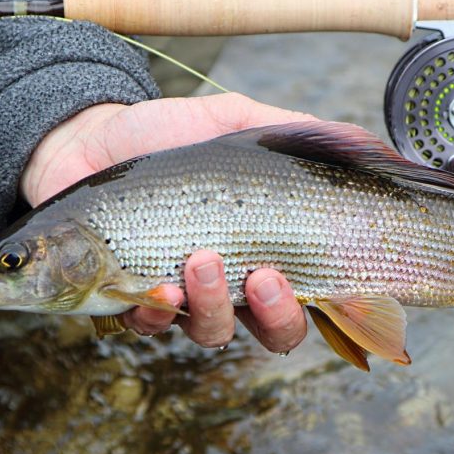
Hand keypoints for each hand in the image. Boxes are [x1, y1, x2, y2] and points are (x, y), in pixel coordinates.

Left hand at [20, 93, 313, 352]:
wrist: (89, 134)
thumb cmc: (165, 132)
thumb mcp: (232, 120)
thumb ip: (290, 130)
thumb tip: (365, 141)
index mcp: (263, 250)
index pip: (312, 295)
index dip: (331, 309)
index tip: (331, 284)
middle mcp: (231, 284)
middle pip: (272, 333)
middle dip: (277, 317)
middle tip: (266, 278)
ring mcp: (181, 297)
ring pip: (212, 333)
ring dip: (214, 307)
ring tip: (202, 262)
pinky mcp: (128, 300)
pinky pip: (148, 326)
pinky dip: (154, 313)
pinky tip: (155, 288)